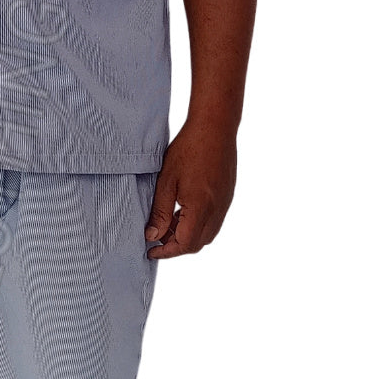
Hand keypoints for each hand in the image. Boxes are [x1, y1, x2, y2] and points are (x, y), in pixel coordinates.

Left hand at [145, 119, 236, 258]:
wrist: (215, 127)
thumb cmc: (189, 149)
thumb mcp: (166, 181)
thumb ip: (159, 211)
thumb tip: (152, 235)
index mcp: (201, 209)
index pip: (185, 244)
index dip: (166, 251)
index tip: (151, 250)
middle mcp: (217, 210)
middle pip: (197, 243)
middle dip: (176, 246)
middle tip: (156, 238)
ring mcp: (225, 204)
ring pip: (207, 234)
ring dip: (187, 236)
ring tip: (166, 224)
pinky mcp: (227, 196)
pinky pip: (214, 220)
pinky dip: (197, 224)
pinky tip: (182, 211)